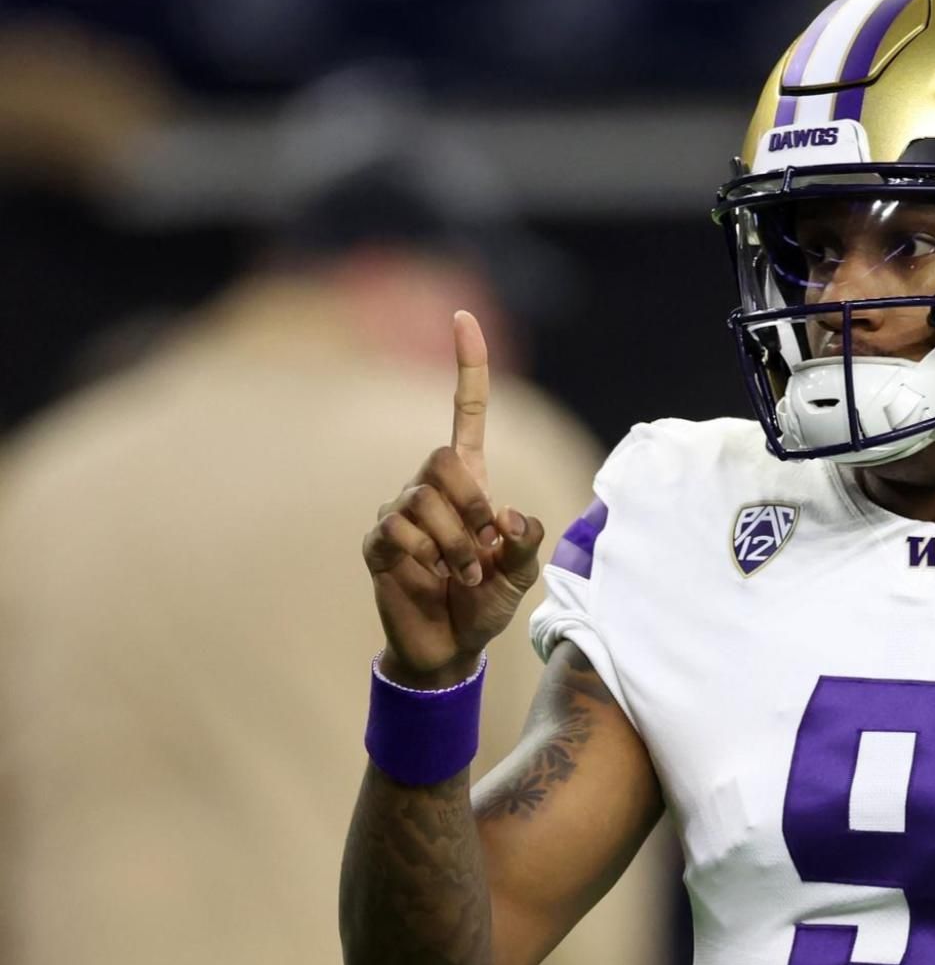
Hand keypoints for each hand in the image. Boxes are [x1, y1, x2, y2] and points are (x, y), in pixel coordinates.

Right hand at [363, 311, 545, 683]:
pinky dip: (428, 559)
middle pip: (441, 457)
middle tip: (484, 547)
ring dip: (455, 545)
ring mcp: (399, 511)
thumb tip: (508, 516)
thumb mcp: (521, 572)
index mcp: (470, 481)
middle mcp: (430, 487)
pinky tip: (434, 579)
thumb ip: (526, 541)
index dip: (468, 368)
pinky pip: (399, 531)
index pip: (465, 413)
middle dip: (470, 504)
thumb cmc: (486, 601)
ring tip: (464, 577)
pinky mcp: (379, 541)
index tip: (464, 319)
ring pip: (423, 500)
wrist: (450, 646)